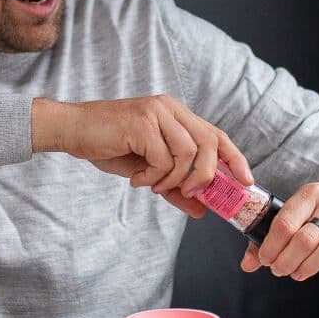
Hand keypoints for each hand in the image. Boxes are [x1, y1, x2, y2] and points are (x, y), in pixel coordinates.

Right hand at [32, 95, 251, 211]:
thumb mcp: (147, 170)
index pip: (216, 134)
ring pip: (187, 154)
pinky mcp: (142, 122)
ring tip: (151, 185)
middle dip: (207, 175)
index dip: (235, 157)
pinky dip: (153, 177)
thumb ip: (175, 186)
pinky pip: (163, 159)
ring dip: (172, 179)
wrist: (71, 130)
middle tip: (190, 193)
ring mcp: (157, 112)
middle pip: (209, 143)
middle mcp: (170, 108)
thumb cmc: (108, 145)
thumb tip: (202, 209)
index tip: (246, 181)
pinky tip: (137, 179)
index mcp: (176, 114)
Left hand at [240, 169, 318, 281]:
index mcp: (312, 193)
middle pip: (305, 240)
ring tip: (297, 272)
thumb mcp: (304, 205)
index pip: (285, 223)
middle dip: (286, 261)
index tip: (265, 259)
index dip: (270, 247)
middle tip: (279, 269)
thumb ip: (275, 233)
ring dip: (308, 267)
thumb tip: (249, 263)